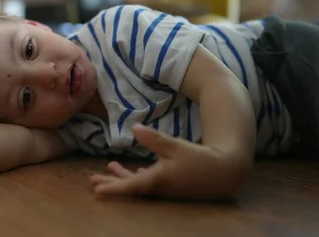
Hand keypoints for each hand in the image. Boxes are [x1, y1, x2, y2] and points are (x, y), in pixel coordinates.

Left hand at [90, 124, 249, 199]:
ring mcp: (165, 187)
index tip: (96, 190)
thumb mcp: (175, 146)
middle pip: (130, 186)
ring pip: (139, 184)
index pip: (131, 185)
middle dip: (112, 183)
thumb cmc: (200, 158)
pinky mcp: (171, 184)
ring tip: (107, 169)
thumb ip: (154, 139)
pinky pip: (149, 182)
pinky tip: (134, 171)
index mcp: (159, 179)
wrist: (226, 171)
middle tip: (92, 181)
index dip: (113, 188)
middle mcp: (159, 186)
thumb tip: (134, 128)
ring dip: (122, 177)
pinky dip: (138, 176)